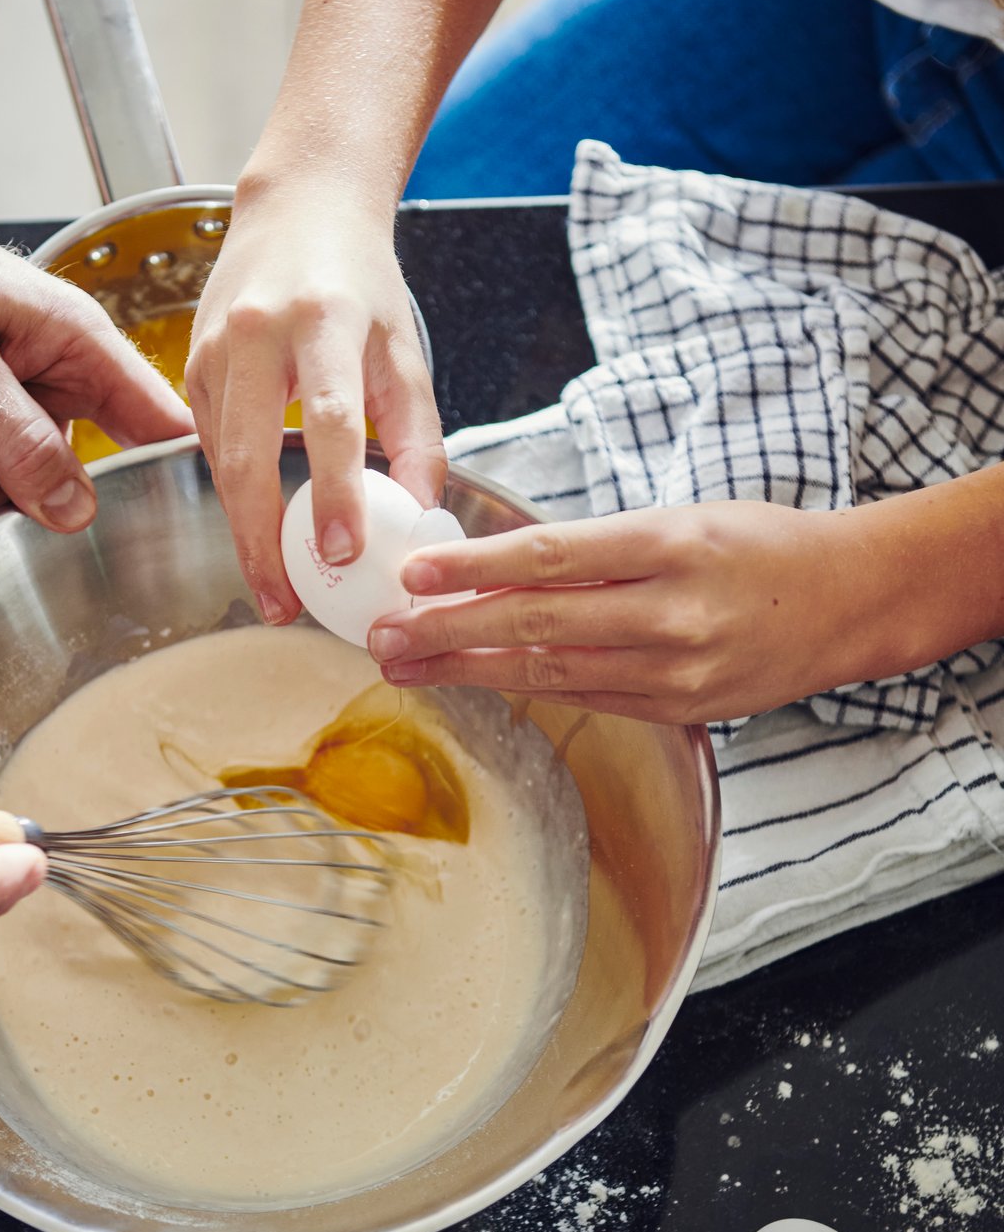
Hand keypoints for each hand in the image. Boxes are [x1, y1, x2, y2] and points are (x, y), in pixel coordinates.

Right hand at [185, 176, 446, 622]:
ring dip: (244, 531)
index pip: (328, 419)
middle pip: (246, 457)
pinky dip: (233, 494)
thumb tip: (421, 515)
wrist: (299, 207)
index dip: (334, 490)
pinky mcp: (191, 366)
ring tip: (274, 586)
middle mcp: (258, 333)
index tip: (342, 552)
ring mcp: (213, 349)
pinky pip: (208, 445)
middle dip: (262, 541)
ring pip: (219, 461)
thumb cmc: (358, 280)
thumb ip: (417, 436)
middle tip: (283, 603)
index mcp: (324, 321)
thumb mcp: (403, 351)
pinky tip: (258, 530)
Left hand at [367, 501, 869, 723]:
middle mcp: (669, 612)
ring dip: (469, 671)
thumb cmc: (757, 546)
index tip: (413, 573)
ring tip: (407, 667)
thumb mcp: (680, 520)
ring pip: (550, 674)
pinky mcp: (680, 711)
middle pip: (536, 623)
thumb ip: (595, 549)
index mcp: (668, 545)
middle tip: (382, 636)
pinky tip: (476, 683)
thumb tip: (495, 566)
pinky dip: (525, 689)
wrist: (849, 600)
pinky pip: (586, 699)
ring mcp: (675, 671)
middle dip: (447, 633)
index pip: (550, 558)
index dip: (473, 569)